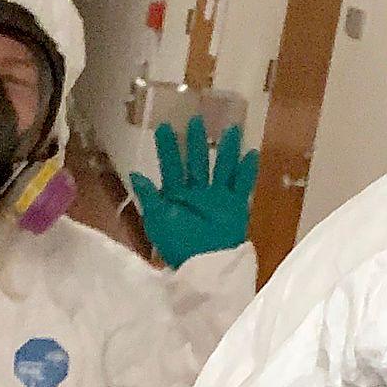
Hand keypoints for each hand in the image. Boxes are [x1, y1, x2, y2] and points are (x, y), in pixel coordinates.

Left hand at [129, 118, 259, 268]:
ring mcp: (218, 198)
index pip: (171, 165)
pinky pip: (243, 186)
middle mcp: (198, 192)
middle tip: (196, 119)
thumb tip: (135, 173)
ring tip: (231, 129)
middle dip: (197, 141)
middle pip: (198, 161)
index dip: (167, 147)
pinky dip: (247, 171)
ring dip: (227, 150)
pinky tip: (252, 154)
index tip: (163, 127)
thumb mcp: (158, 221)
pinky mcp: (236, 206)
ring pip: (223, 168)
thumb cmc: (178, 246)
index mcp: (177, 195)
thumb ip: (150, 197)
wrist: (204, 267)